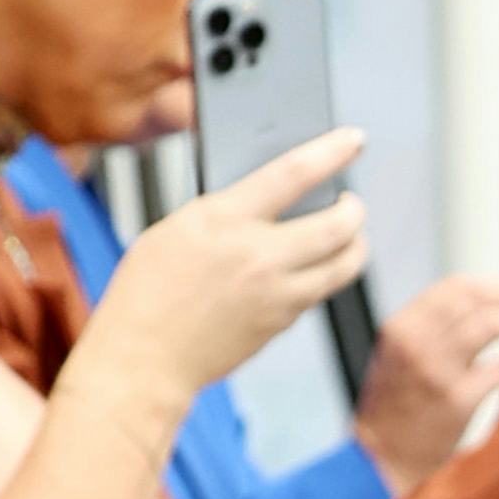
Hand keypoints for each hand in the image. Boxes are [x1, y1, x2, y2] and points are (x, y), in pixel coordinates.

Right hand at [95, 133, 376, 403]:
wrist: (144, 359)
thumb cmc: (147, 291)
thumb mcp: (177, 229)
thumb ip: (225, 212)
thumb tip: (269, 200)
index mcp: (223, 219)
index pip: (292, 173)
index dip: (331, 151)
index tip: (353, 139)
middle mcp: (258, 255)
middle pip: (339, 226)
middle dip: (355, 209)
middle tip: (351, 202)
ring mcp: (276, 293)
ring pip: (344, 265)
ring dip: (354, 244)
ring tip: (347, 234)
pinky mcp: (282, 323)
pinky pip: (319, 292)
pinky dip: (324, 274)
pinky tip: (314, 266)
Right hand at [352, 267, 498, 493]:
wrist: (382, 460)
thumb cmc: (401, 407)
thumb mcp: (403, 354)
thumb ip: (436, 326)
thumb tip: (489, 301)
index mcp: (401, 327)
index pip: (456, 287)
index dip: (494, 287)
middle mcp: (414, 343)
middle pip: (476, 299)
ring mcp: (435, 371)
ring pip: (491, 324)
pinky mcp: (456, 401)